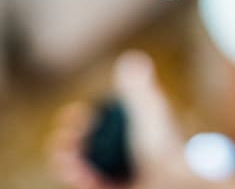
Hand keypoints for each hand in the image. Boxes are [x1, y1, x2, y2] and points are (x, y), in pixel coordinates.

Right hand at [50, 52, 190, 188]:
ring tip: (63, 153)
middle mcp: (124, 151)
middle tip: (68, 134)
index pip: (101, 121)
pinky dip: (75, 175)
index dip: (82, 118)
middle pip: (87, 142)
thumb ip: (138, 89)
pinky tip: (72, 168)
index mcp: (132, 130)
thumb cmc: (163, 147)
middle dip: (69, 137)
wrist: (172, 180)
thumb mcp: (150, 112)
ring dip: (65, 156)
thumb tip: (131, 58)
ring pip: (82, 163)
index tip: (77, 113)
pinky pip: (87, 183)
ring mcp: (117, 172)